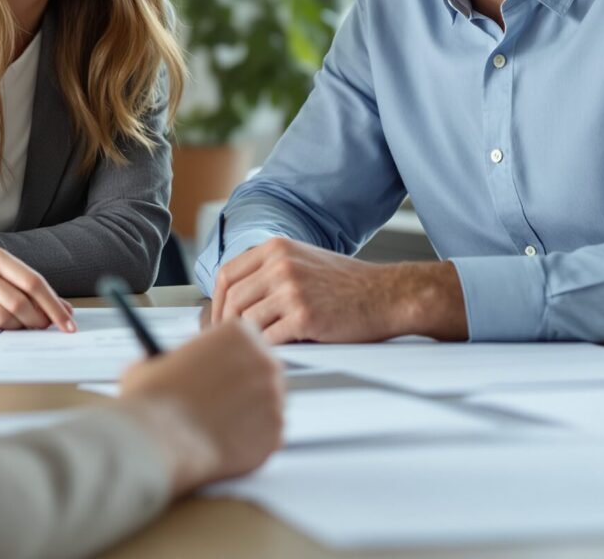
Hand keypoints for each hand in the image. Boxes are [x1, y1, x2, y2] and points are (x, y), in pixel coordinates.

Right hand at [0, 247, 75, 331]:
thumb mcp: (5, 278)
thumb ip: (34, 292)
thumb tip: (67, 311)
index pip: (33, 282)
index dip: (54, 305)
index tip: (68, 323)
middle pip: (20, 302)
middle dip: (38, 320)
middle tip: (45, 328)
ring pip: (5, 318)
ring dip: (18, 328)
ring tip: (18, 326)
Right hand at [118, 320, 285, 494]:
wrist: (157, 442)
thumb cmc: (152, 400)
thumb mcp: (153, 363)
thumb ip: (174, 360)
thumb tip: (171, 367)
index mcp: (239, 333)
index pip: (244, 340)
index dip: (227, 358)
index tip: (216, 372)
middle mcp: (265, 361)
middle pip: (261, 370)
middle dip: (244, 385)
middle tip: (222, 401)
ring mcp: (275, 399)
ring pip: (266, 405)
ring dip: (248, 414)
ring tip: (216, 427)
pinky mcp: (275, 434)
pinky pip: (267, 435)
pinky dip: (249, 442)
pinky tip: (224, 445)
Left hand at [210, 237, 465, 342]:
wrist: (387, 295)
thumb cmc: (347, 285)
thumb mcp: (304, 261)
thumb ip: (270, 272)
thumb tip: (233, 301)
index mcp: (277, 248)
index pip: (228, 274)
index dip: (217, 302)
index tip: (216, 321)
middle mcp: (281, 264)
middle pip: (232, 299)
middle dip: (225, 326)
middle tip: (228, 345)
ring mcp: (292, 289)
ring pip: (247, 321)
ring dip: (248, 340)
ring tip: (253, 351)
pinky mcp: (304, 315)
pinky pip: (270, 339)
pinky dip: (268, 350)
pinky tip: (276, 354)